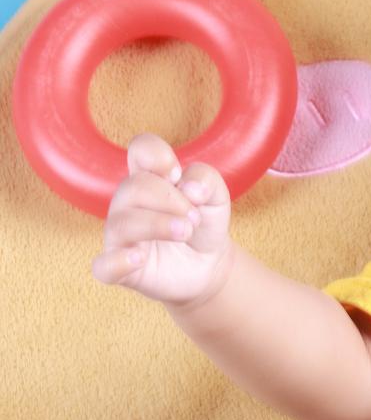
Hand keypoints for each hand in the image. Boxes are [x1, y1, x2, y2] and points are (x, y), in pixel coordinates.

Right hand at [91, 133, 234, 307]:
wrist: (208, 267)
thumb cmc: (203, 225)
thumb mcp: (216, 198)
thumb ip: (208, 180)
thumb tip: (190, 187)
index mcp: (148, 178)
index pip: (140, 150)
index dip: (158, 157)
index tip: (178, 175)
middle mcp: (127, 204)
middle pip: (134, 187)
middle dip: (169, 199)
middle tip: (194, 218)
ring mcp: (120, 237)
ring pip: (122, 223)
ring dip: (157, 225)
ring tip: (186, 232)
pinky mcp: (120, 269)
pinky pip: (104, 266)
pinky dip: (117, 262)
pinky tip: (139, 259)